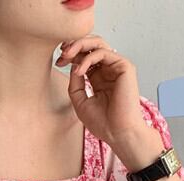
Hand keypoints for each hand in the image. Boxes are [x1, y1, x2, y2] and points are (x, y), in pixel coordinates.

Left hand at [57, 34, 153, 151]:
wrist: (118, 133)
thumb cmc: (103, 123)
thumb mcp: (79, 101)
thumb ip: (75, 82)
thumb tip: (72, 63)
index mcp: (99, 78)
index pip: (84, 57)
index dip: (70, 55)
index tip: (58, 62)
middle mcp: (108, 70)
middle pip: (91, 45)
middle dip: (74, 45)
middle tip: (62, 52)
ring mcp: (117, 67)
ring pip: (98, 43)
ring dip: (80, 44)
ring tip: (67, 54)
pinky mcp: (124, 67)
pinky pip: (103, 52)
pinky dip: (88, 58)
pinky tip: (79, 71)